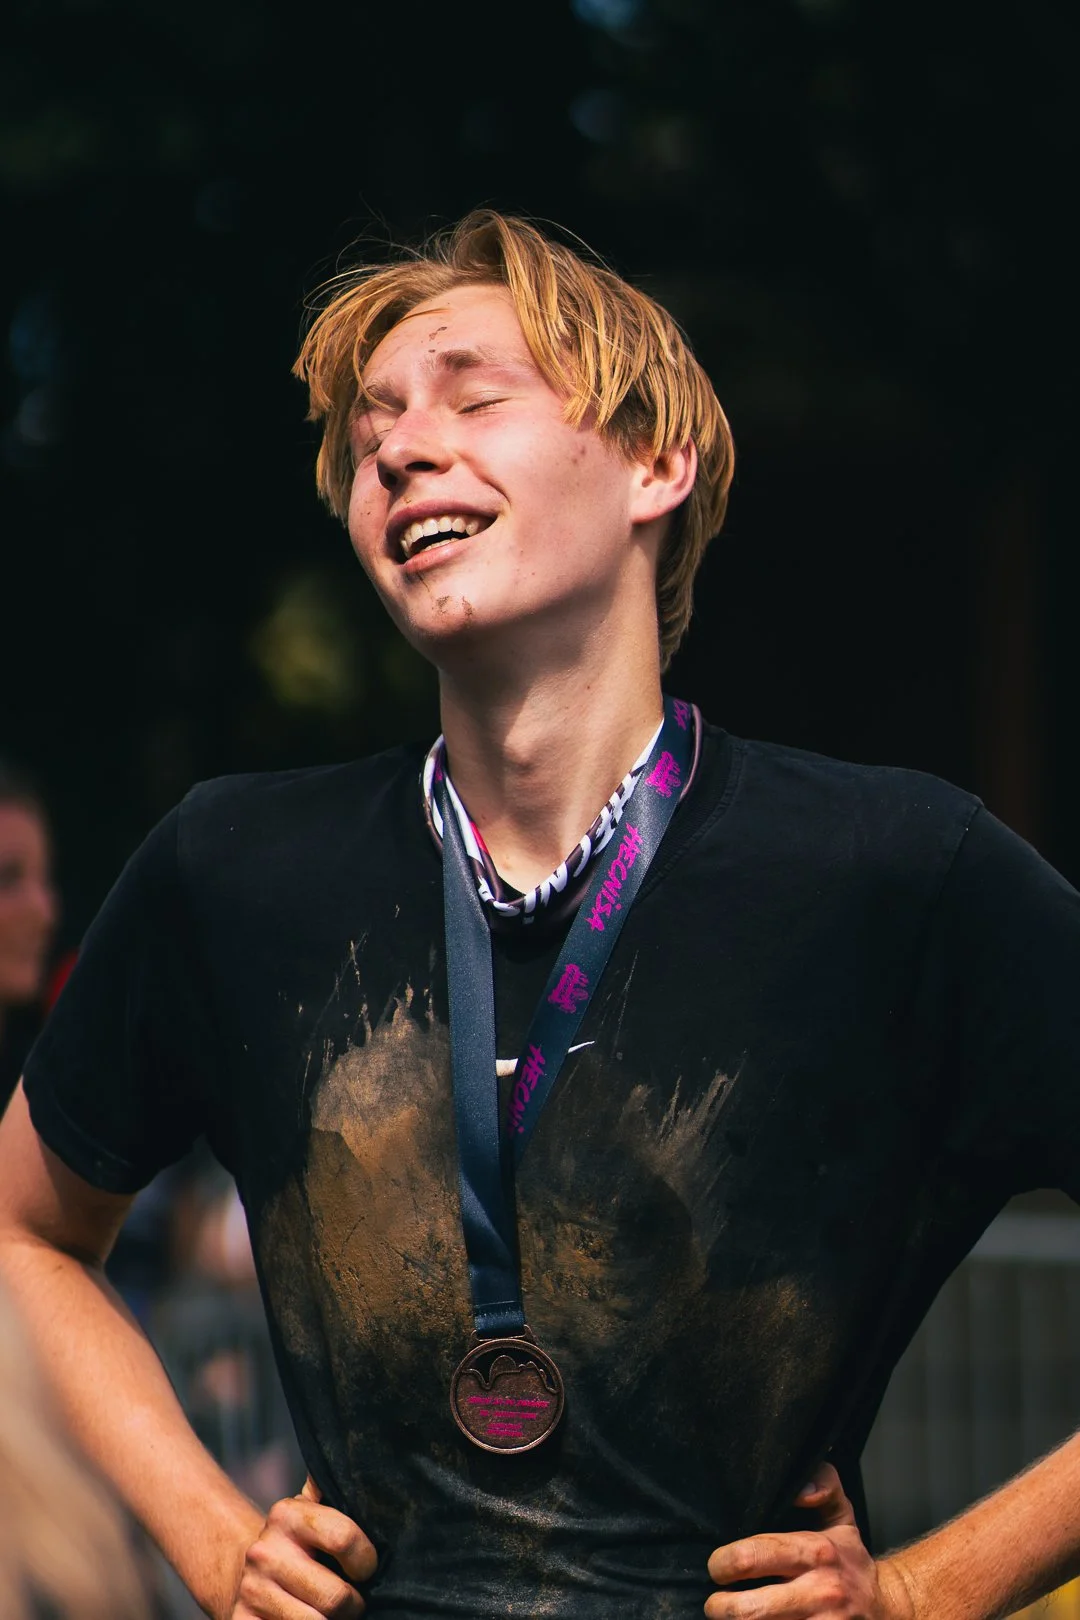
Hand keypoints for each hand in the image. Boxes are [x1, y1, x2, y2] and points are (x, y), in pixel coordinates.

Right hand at [231, 1476, 377, 1617]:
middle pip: (335, 1597)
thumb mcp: (311, 1511)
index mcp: (287, 1515)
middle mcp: (265, 1552)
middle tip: (353, 1601)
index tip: (366, 1568)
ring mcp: (252, 1591)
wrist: (244, 1575)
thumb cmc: (295, 1544)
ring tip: (331, 1613)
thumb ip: (331, 1491)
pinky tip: (307, 1618)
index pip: (344, 1538)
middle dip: (353, 1604)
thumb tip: (353, 1466)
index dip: (365, 1560)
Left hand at [704, 1464, 915, 1619]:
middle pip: (749, 1610)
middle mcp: (818, 1593)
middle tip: (714, 1602)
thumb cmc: (850, 1560)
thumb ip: (823, 1484)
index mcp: (815, 1553)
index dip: (724, 1563)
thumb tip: (799, 1490)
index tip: (717, 1566)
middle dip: (720, 1607)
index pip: (754, 1556)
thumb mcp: (841, 1515)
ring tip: (728, 1619)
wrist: (887, 1609)